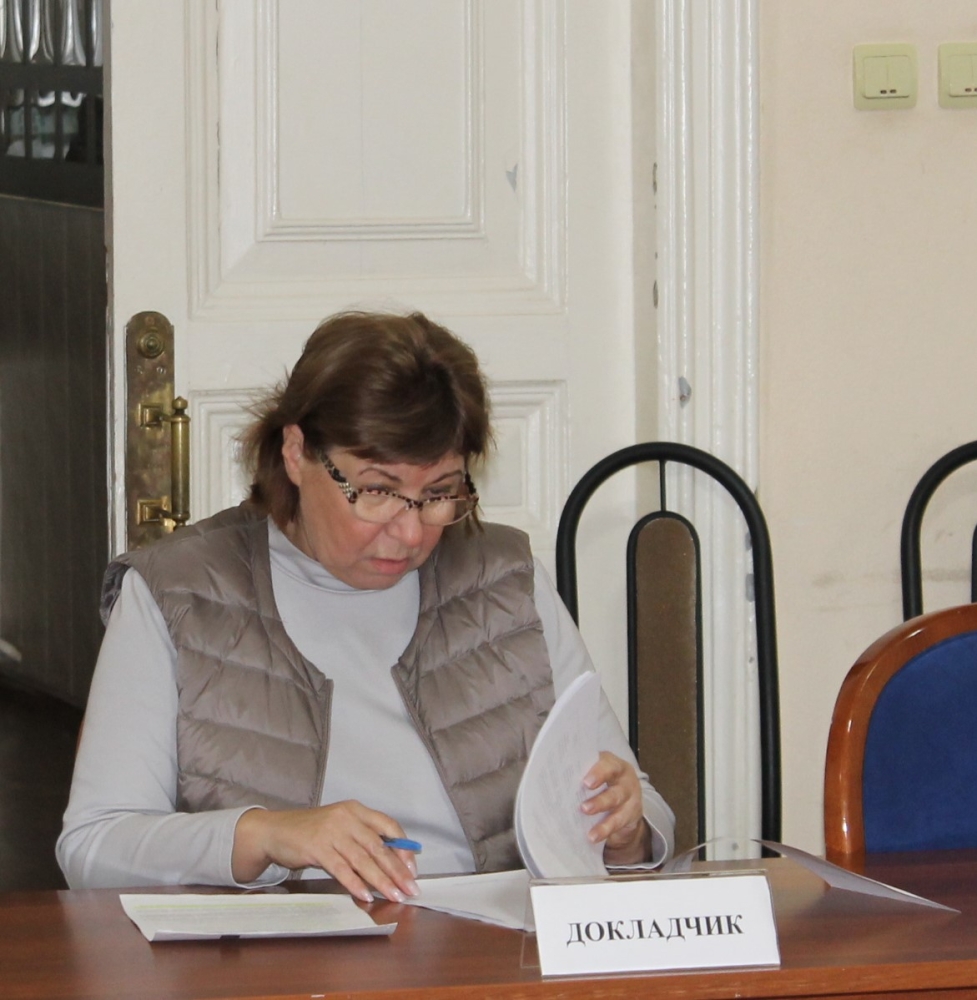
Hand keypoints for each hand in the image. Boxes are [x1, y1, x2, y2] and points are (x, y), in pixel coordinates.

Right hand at [232, 800, 419, 902]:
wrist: (276, 830)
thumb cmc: (313, 831)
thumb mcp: (341, 826)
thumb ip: (363, 837)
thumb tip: (392, 861)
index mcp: (356, 810)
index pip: (388, 825)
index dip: (403, 847)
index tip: (412, 868)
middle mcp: (347, 817)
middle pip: (379, 846)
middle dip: (397, 870)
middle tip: (410, 888)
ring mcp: (332, 832)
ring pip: (363, 860)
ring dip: (381, 880)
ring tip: (395, 896)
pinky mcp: (317, 848)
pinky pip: (341, 869)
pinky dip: (355, 884)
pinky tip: (366, 896)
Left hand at [581, 751, 651, 864]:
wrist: (627, 799)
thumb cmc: (604, 781)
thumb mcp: (597, 773)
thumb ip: (583, 773)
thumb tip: (556, 778)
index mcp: (614, 765)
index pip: (609, 766)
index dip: (598, 773)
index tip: (586, 783)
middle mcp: (625, 780)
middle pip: (616, 790)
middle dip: (600, 801)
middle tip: (583, 808)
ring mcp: (631, 798)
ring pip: (617, 808)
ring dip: (603, 819)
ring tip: (589, 828)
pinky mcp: (631, 815)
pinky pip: (618, 823)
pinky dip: (605, 830)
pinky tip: (593, 837)